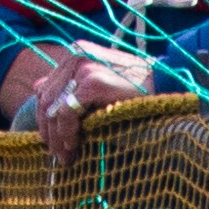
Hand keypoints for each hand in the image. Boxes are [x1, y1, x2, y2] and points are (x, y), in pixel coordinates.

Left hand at [2, 43, 160, 165]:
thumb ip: (73, 82)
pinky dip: (67, 133)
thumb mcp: (103, 79)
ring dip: (56, 137)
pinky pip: (67, 114)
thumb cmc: (140, 87)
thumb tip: (39, 88)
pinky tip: (73, 147)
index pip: (46, 87)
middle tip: (56, 154)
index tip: (52, 139)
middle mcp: (76, 54)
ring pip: (53, 108)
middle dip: (48, 130)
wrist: (169, 83)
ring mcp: (83, 66)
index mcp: (77, 51)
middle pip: (45, 98)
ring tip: (65, 157)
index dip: (44, 116)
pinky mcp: (92, 82)